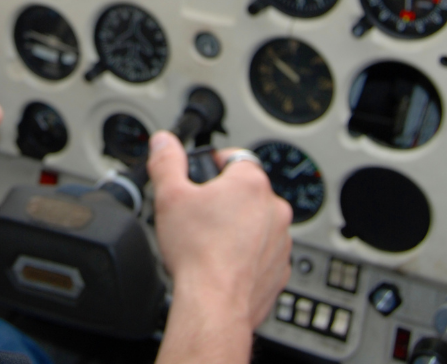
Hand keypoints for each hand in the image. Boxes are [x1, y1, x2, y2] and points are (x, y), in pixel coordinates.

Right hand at [148, 131, 292, 363]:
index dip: (213, 164)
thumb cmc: (197, 252)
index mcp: (251, 183)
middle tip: (198, 215)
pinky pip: (263, 253)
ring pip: (257, 223)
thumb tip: (165, 142)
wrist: (214, 304)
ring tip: (210, 242)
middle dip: (224, 200)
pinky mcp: (279, 269)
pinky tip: (223, 264)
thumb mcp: (169, 196)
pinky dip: (247, 256)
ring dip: (238, 228)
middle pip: (246, 192)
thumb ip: (166, 161)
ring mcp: (281, 241)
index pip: (235, 157)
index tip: (200, 177)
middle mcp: (274, 209)